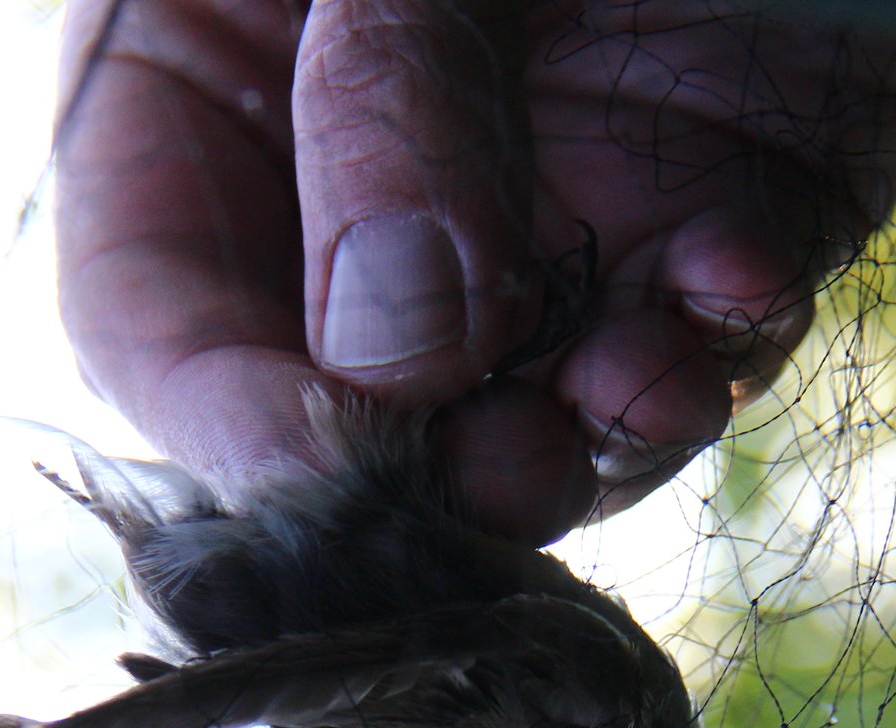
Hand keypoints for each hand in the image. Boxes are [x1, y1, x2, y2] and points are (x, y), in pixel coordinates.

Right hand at [55, 0, 895, 544]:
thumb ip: (383, 108)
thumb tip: (394, 357)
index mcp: (219, 93)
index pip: (157, 311)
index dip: (226, 416)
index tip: (319, 466)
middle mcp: (376, 195)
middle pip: (362, 410)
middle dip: (441, 464)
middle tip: (506, 465)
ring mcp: (547, 221)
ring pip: (545, 416)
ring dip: (597, 434)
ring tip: (642, 379)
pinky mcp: (708, 225)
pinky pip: (708, 337)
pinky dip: (727, 333)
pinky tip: (738, 266)